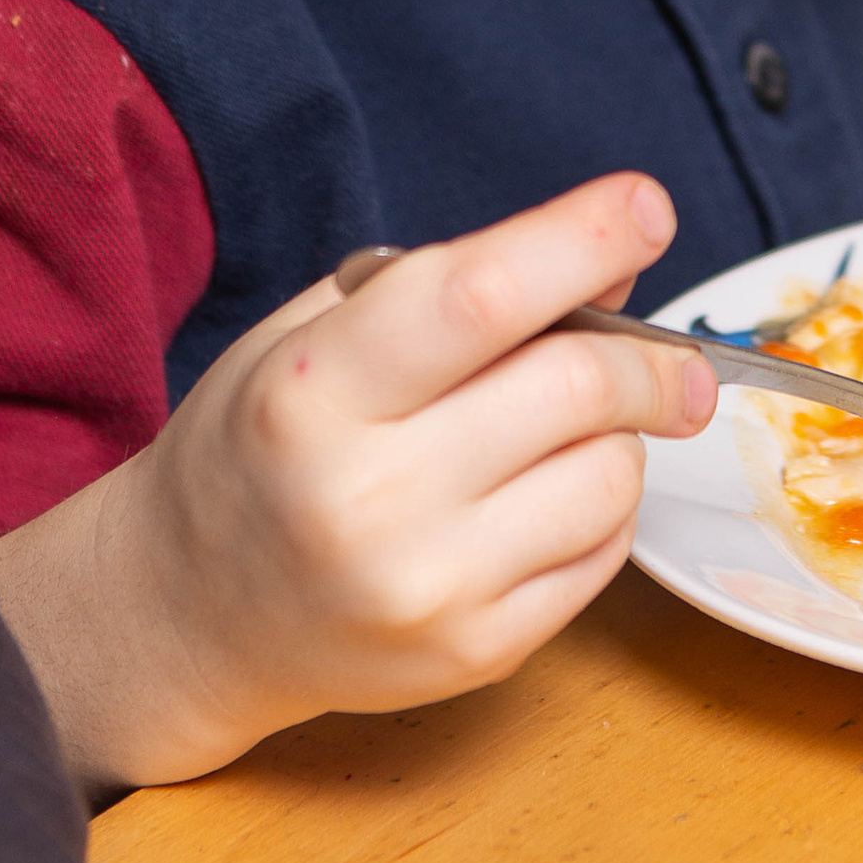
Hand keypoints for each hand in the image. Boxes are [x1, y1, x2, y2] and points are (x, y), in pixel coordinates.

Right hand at [0, 174, 715, 792]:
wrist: (189, 610)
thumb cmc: (263, 445)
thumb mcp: (318, 333)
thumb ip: (456, 283)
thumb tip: (615, 255)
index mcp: (313, 390)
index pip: (480, 297)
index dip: (581, 241)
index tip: (647, 208)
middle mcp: (366, 495)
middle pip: (575, 387)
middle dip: (651, 356)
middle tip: (673, 354)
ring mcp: (425, 587)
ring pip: (611, 476)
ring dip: (620, 437)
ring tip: (567, 432)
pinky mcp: (473, 655)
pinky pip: (603, 556)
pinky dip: (600, 509)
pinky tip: (544, 497)